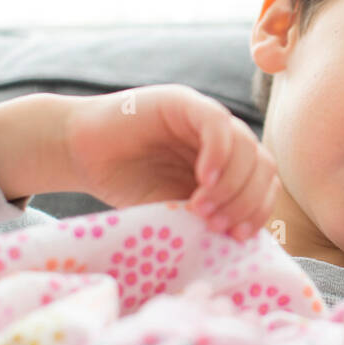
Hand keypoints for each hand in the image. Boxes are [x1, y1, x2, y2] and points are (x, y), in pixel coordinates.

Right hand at [63, 84, 278, 241]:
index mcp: (230, 163)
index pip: (264, 183)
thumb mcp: (177, 208)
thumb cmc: (126, 184)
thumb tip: (245, 242)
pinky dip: (218, 155)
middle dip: (246, 202)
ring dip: (232, 185)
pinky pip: (217, 124)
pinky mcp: (183, 102)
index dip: (259, 210)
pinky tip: (203, 180)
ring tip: (201, 209)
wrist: (79, 152)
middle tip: (217, 226)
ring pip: (247, 147)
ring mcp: (206, 117)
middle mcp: (224, 138)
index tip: (238, 237)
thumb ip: (209, 215)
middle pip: (262, 166)